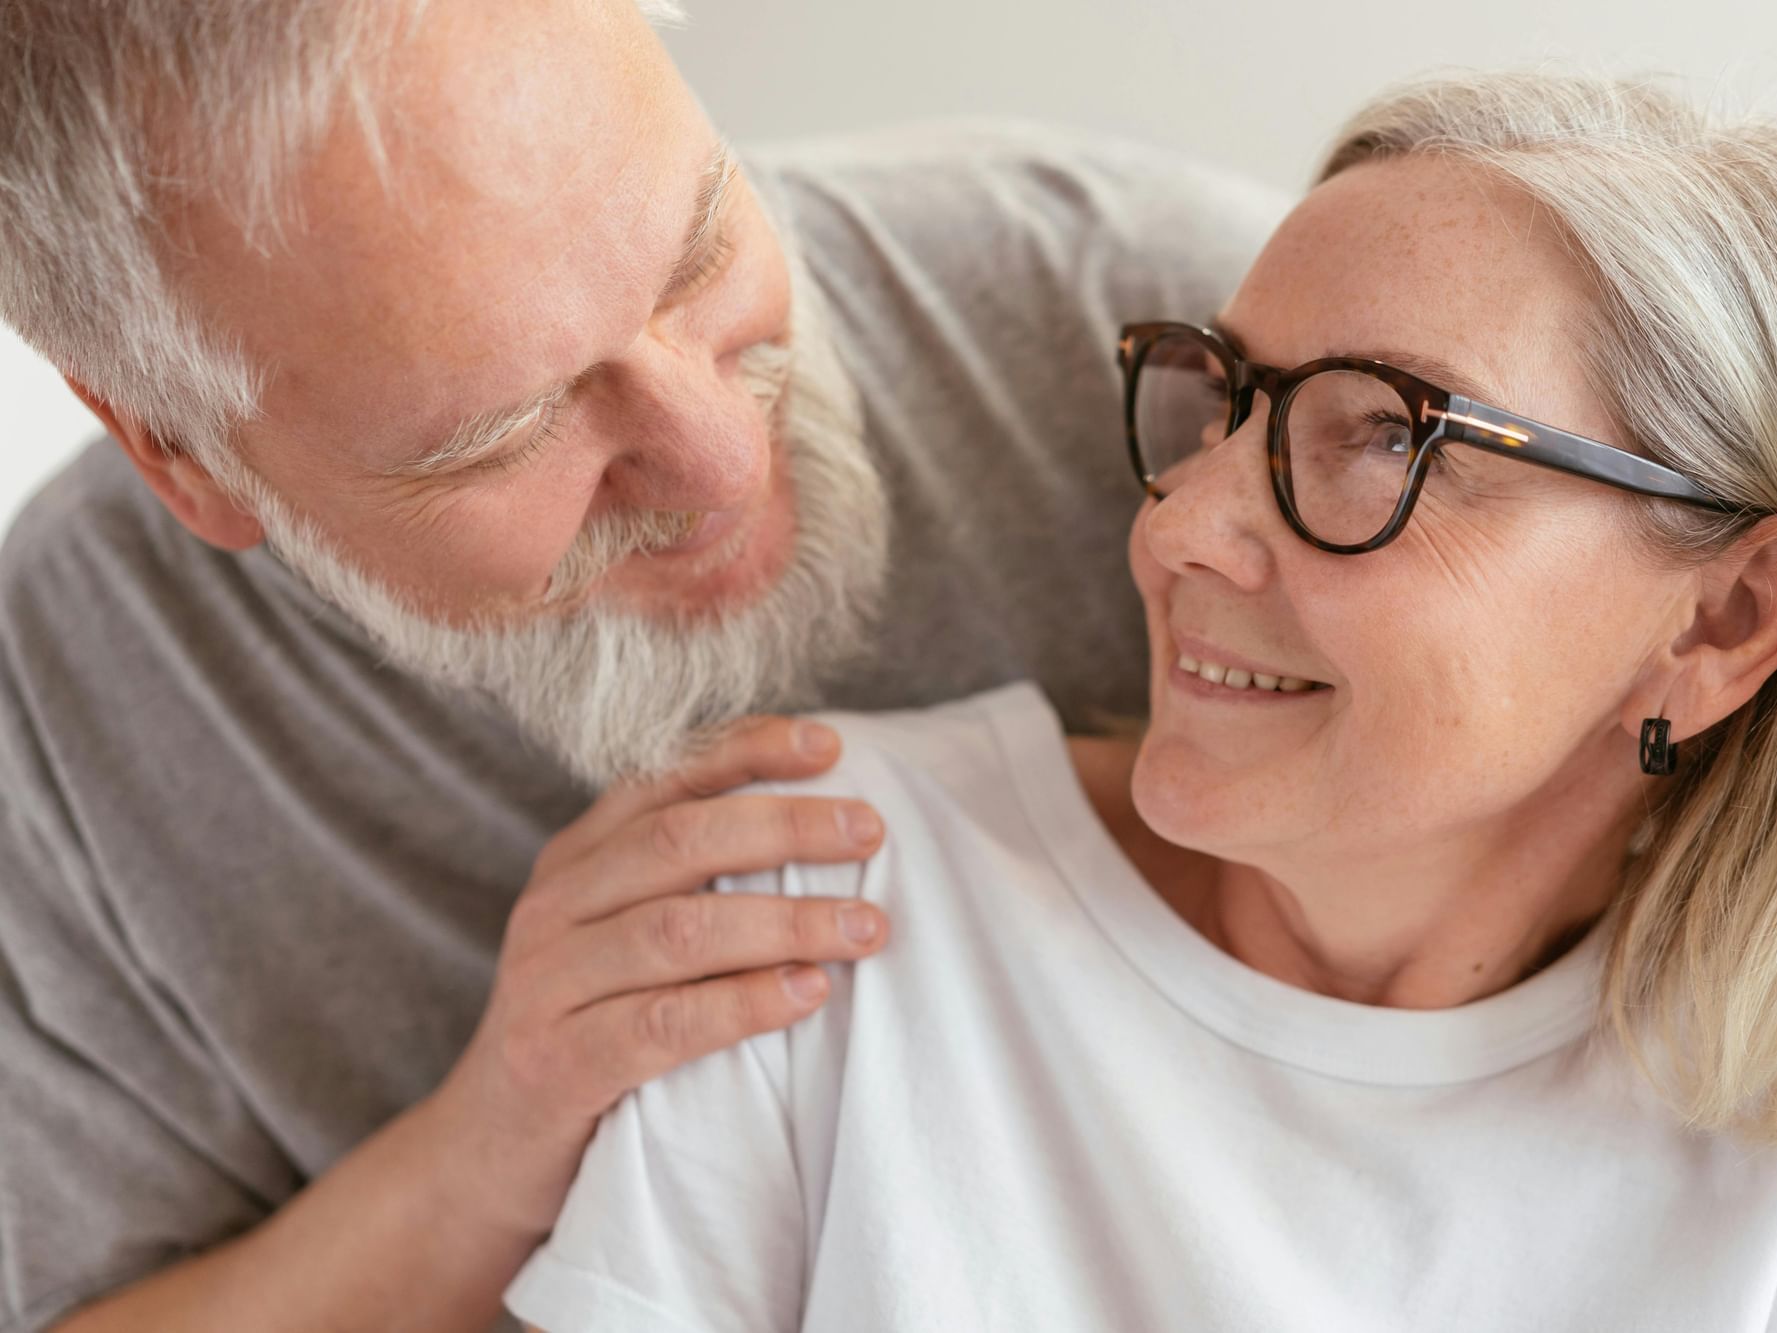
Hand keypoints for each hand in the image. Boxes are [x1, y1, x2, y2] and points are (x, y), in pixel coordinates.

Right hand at [421, 717, 887, 1240]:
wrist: (486, 1152)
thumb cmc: (589, 1030)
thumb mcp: (622, 939)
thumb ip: (690, 886)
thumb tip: (822, 833)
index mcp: (578, 859)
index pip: (664, 778)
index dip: (746, 750)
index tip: (829, 747)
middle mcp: (556, 906)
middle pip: (678, 841)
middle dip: (785, 828)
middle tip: (869, 833)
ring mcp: (548, 983)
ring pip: (678, 929)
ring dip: (785, 922)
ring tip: (864, 927)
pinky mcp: (558, 1063)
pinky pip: (664, 1022)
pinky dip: (744, 1004)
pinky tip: (807, 994)